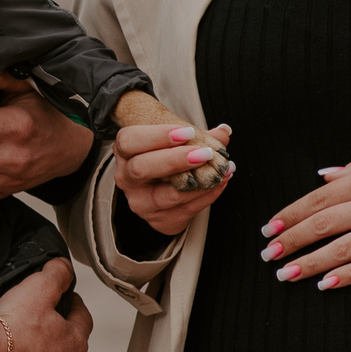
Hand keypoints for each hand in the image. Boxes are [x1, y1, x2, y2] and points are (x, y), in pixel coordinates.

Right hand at [0, 258, 91, 351]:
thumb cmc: (10, 329)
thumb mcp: (36, 288)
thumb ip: (56, 275)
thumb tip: (64, 267)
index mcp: (75, 343)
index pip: (82, 318)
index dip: (72, 305)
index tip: (63, 299)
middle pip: (65, 348)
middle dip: (54, 335)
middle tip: (33, 323)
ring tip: (18, 350)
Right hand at [112, 123, 235, 236]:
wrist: (164, 189)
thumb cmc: (168, 156)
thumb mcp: (179, 140)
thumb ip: (199, 135)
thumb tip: (224, 132)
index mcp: (126, 152)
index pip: (130, 140)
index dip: (157, 136)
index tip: (187, 132)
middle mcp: (126, 178)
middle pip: (141, 168)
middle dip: (175, 160)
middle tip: (204, 154)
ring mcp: (140, 202)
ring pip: (165, 196)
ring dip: (198, 183)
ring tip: (222, 169)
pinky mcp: (158, 220)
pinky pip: (184, 211)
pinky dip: (206, 196)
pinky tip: (221, 184)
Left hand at [262, 144, 350, 290]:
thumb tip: (325, 176)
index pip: (318, 197)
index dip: (291, 215)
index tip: (271, 227)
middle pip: (323, 224)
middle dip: (292, 240)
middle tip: (268, 253)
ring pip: (341, 248)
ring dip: (310, 262)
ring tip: (286, 274)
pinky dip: (346, 275)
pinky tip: (325, 284)